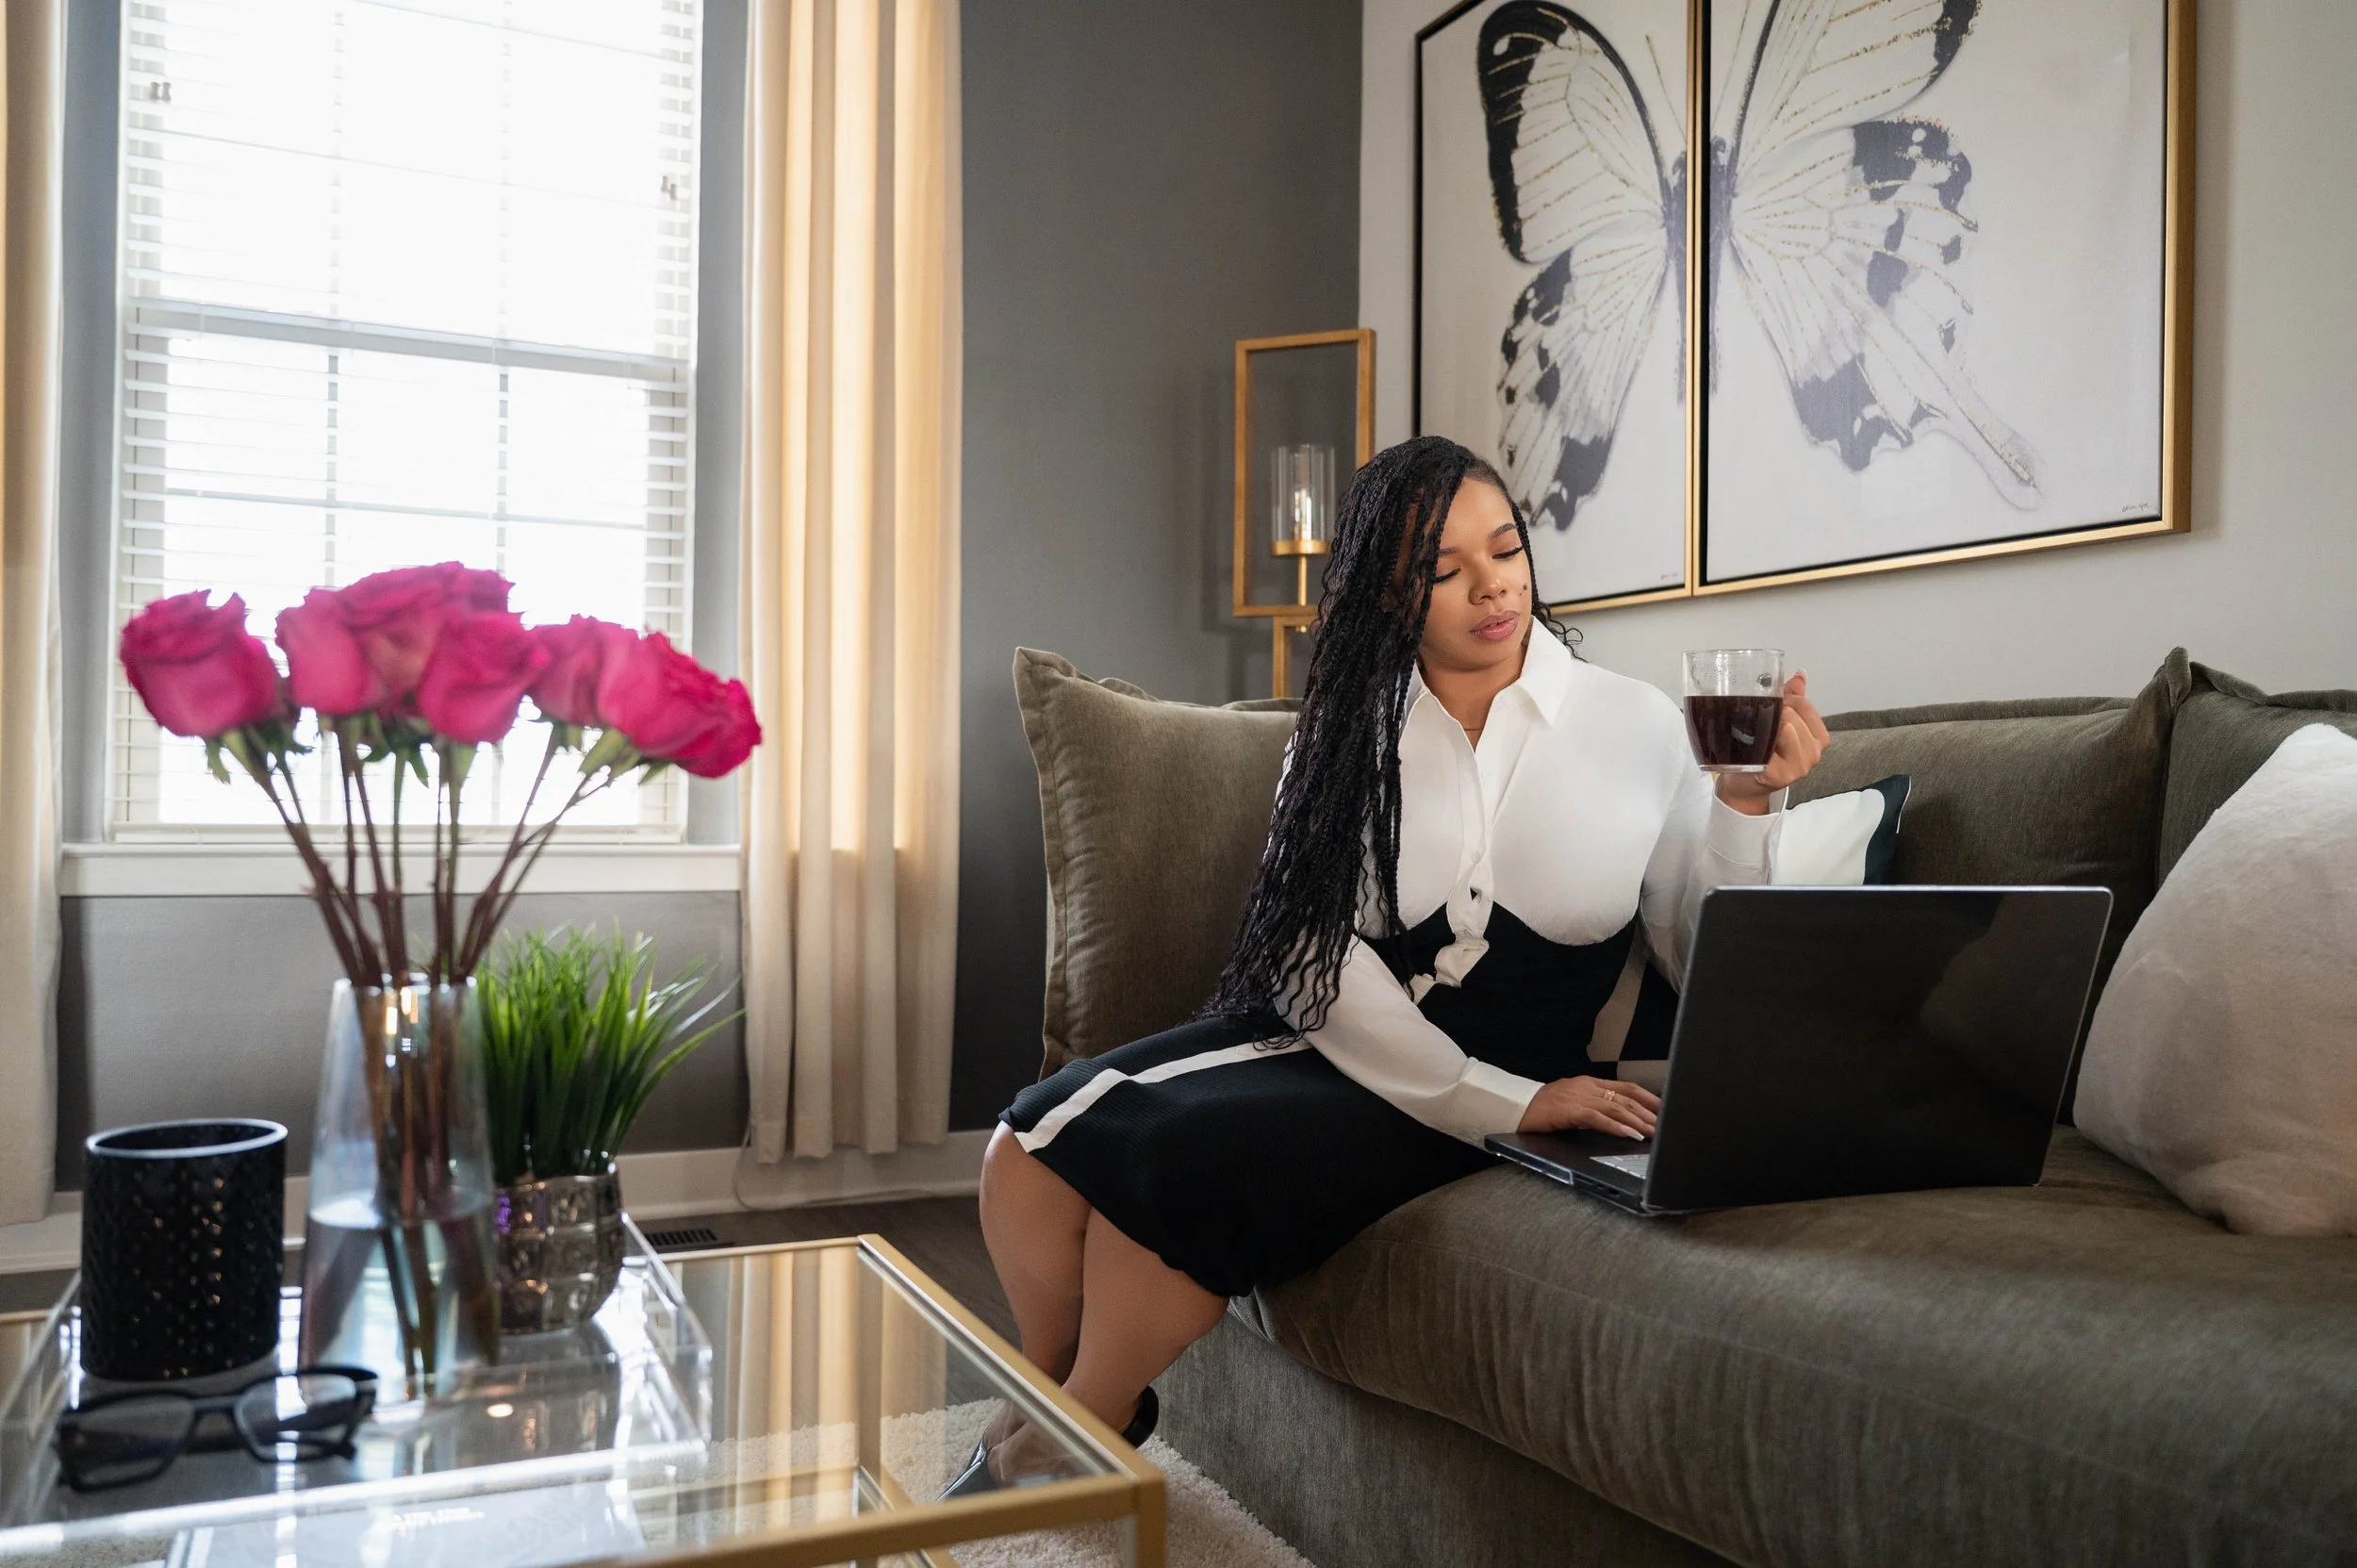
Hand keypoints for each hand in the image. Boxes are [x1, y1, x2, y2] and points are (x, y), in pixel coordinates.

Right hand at [1516, 1076, 1659, 1138]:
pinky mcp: (1570, 1111)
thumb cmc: (1543, 1108)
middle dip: (1648, 1113)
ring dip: (1638, 1122)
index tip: (1664, 1109)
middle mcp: (1587, 1087)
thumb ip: (1593, 1107)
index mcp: (1589, 1083)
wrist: (1517, 1107)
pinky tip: (1629, 1134)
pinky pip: (1598, 1119)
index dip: (1647, 1097)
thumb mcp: (1572, 1103)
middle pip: (1625, 1098)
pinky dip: (1616, 1127)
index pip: (1625, 1087)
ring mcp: (1579, 1097)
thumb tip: (1617, 1119)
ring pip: (1616, 1108)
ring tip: (1653, 1133)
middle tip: (1665, 1125)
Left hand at [1717, 671, 1830, 813]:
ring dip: (1766, 725)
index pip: (1805, 705)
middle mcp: (1814, 753)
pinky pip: (1771, 746)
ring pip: (1785, 728)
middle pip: (1793, 715)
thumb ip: (1793, 699)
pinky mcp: (1780, 775)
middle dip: (1773, 711)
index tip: (1772, 703)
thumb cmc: (1764, 752)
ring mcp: (1799, 766)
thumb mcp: (1782, 723)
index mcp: (1819, 738)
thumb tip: (1800, 675)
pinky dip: (1760, 741)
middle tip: (1757, 718)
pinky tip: (1753, 745)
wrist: (1746, 784)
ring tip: (1755, 733)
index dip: (1786, 698)